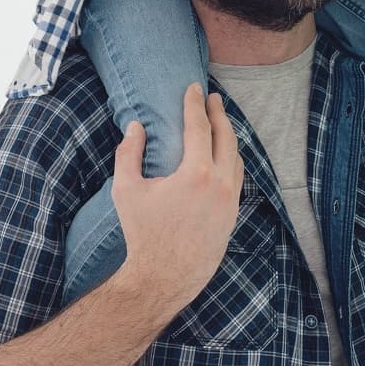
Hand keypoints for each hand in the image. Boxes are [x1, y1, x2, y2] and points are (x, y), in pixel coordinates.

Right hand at [111, 84, 245, 314]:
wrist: (163, 277)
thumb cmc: (142, 234)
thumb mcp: (126, 190)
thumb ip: (129, 153)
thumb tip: (136, 127)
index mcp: (196, 173)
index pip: (199, 127)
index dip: (195, 104)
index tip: (194, 88)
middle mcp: (221, 184)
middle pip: (226, 137)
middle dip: (218, 114)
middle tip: (212, 98)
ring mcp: (231, 201)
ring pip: (236, 158)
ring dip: (228, 136)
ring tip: (219, 123)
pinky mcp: (233, 216)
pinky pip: (237, 179)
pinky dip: (232, 160)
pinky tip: (224, 156)